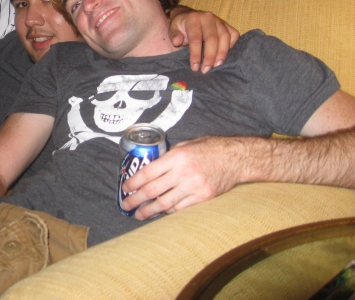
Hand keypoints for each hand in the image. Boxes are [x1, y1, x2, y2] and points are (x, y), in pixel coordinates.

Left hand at [121, 136, 247, 218]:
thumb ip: (167, 157)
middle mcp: (184, 172)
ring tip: (139, 214)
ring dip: (149, 210)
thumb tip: (149, 168)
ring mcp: (194, 187)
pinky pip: (181, 208)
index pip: (148, 172)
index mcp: (177, 157)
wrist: (236, 159)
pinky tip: (160, 212)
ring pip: (165, 203)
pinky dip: (169, 211)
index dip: (134, 182)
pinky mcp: (203, 198)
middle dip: (136, 199)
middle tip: (126, 205)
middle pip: (153, 190)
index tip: (125, 188)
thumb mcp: (185, 145)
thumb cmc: (209, 148)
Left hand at [169, 8, 239, 72]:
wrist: (188, 15)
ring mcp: (219, 20)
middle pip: (212, 38)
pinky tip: (224, 56)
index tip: (195, 67)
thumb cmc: (181, 26)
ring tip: (216, 66)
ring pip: (225, 37)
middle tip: (206, 70)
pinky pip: (233, 34)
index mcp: (193, 19)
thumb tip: (177, 42)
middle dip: (210, 56)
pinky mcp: (227, 24)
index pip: (195, 38)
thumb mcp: (173, 29)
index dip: (196, 54)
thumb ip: (174, 35)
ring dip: (222, 53)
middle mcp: (208, 17)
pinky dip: (231, 46)